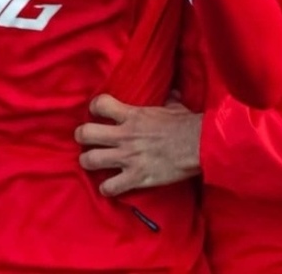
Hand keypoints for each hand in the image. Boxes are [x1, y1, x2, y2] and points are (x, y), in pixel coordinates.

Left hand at [75, 94, 201, 196]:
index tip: (97, 113)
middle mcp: (124, 135)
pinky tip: (109, 186)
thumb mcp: (175, 106)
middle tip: (86, 140)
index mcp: (132, 115)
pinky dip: (107, 188)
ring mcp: (128, 158)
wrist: (200, 146)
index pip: (99, 104)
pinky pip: (110, 187)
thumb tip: (173, 93)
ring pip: (90, 160)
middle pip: (86, 134)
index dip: (94, 108)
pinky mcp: (136, 177)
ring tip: (91, 162)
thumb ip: (167, 100)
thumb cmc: (188, 125)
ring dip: (87, 162)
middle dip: (81, 136)